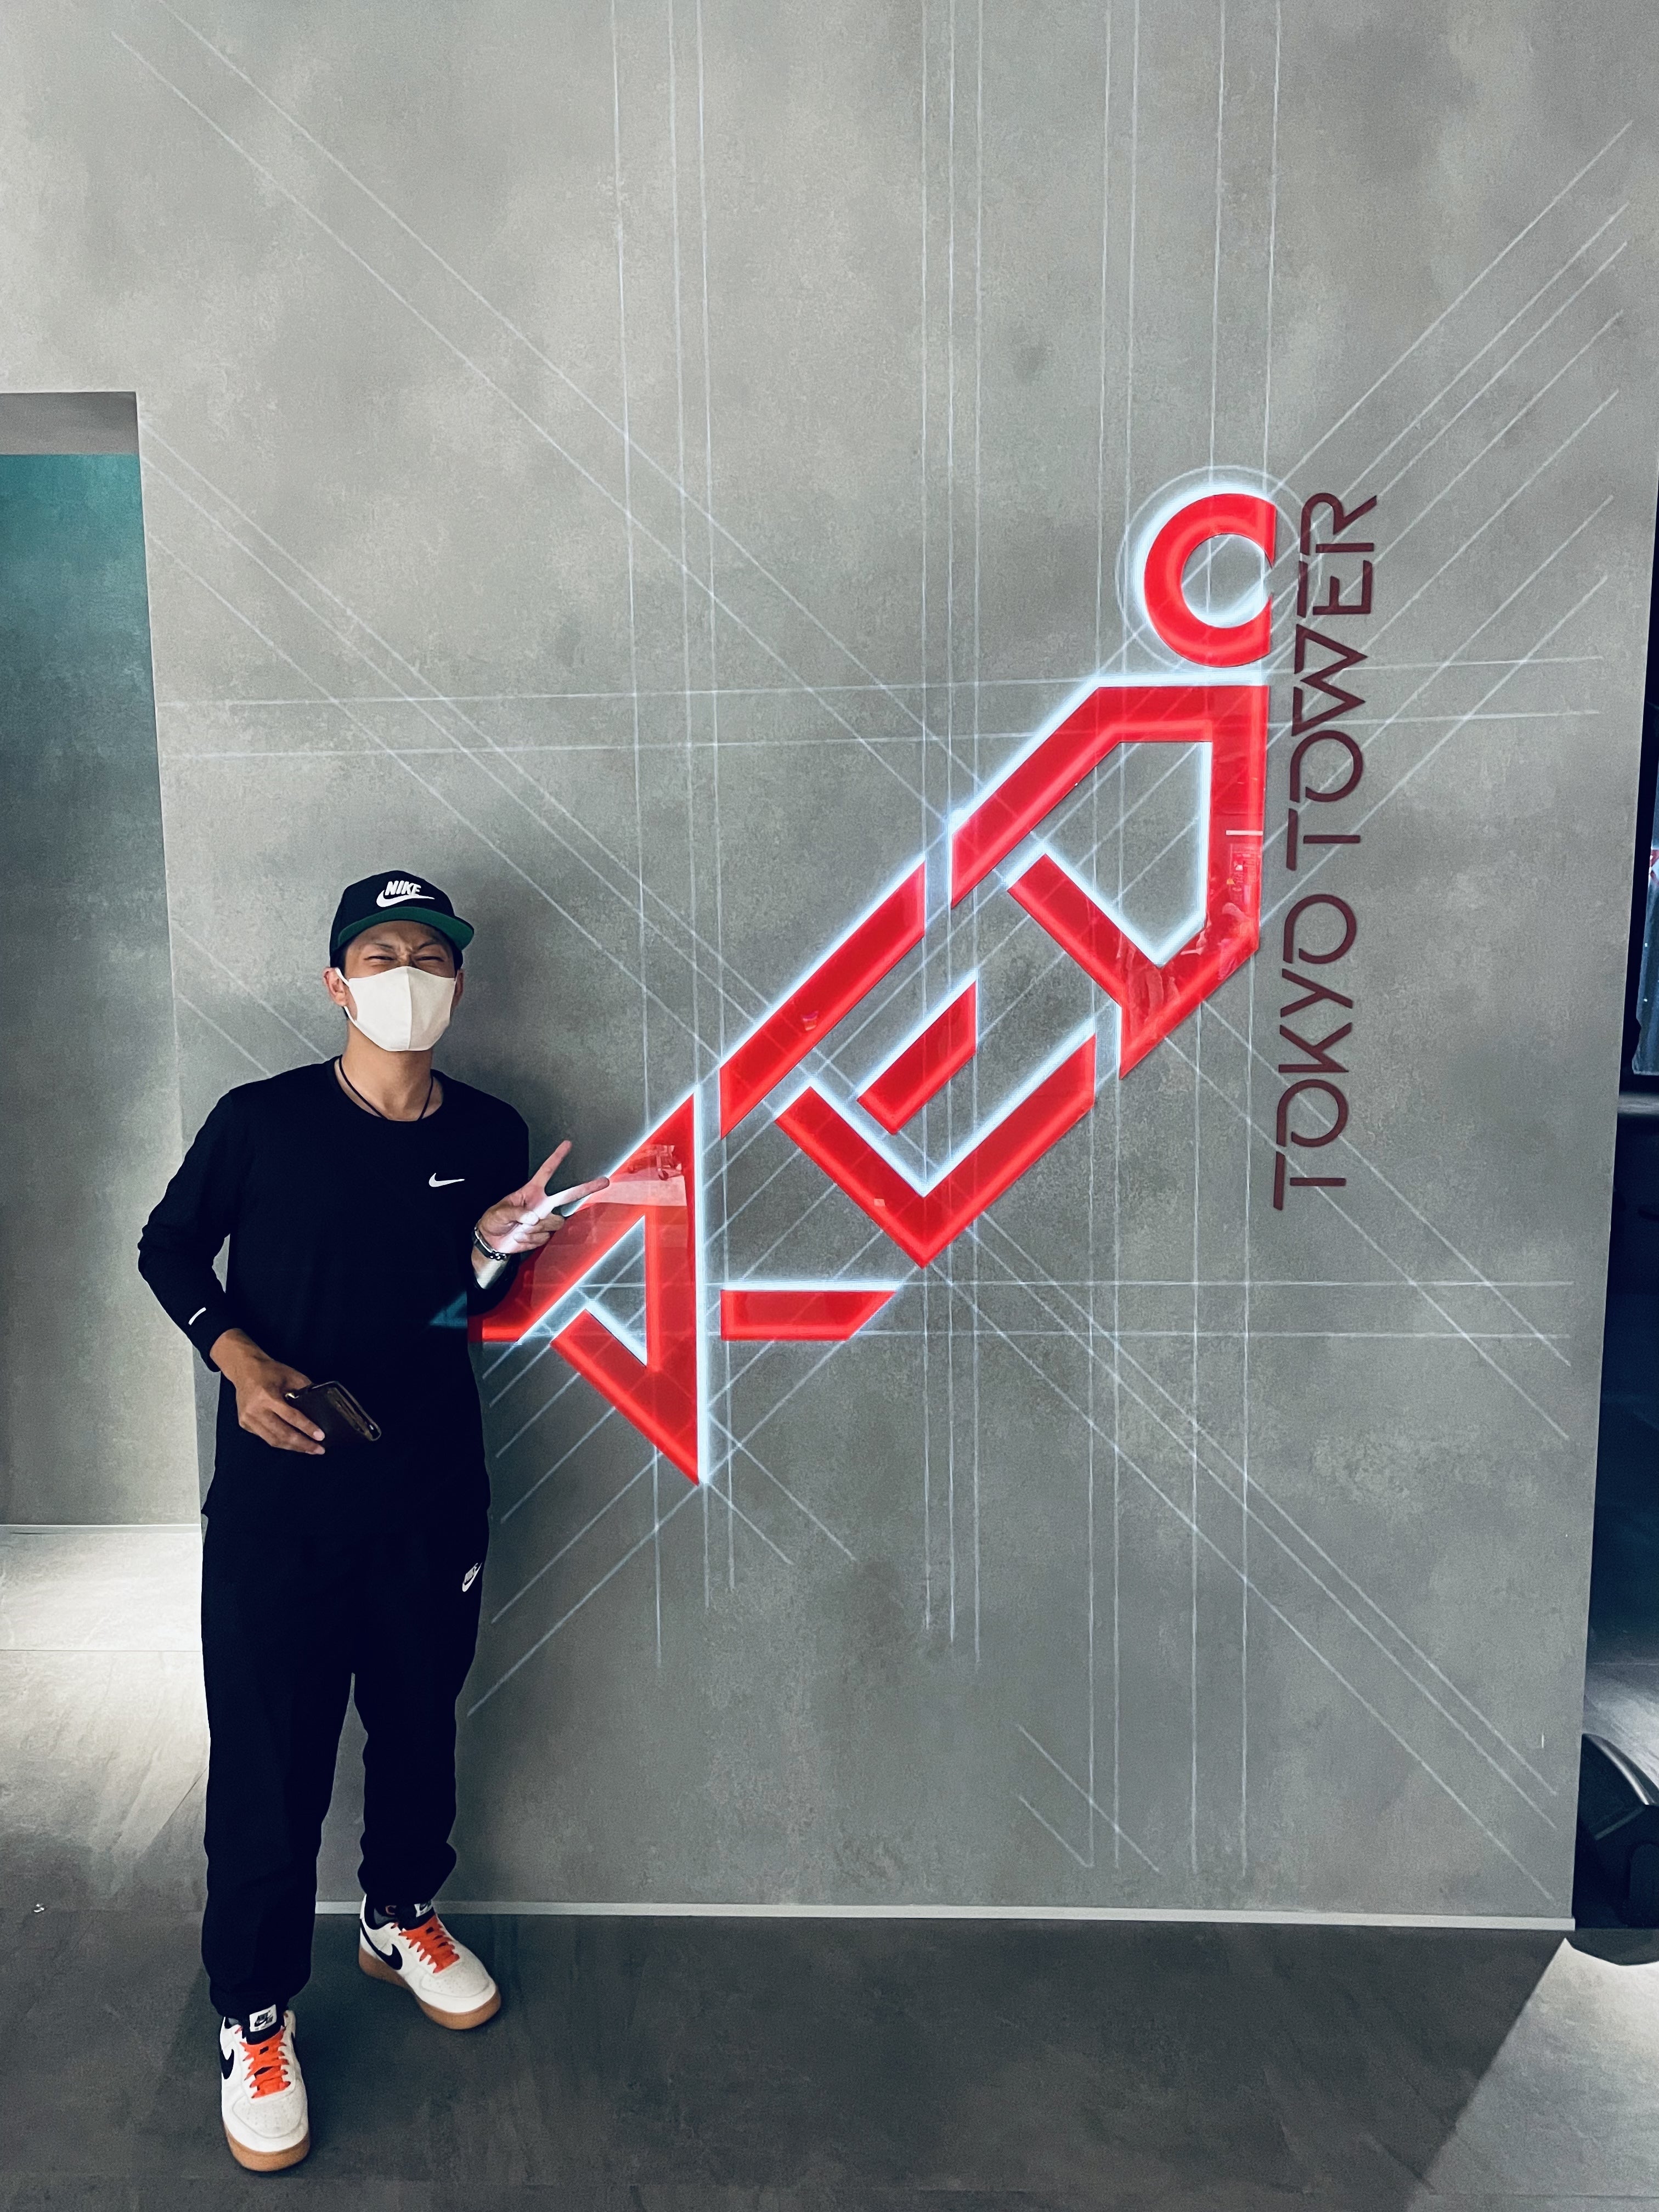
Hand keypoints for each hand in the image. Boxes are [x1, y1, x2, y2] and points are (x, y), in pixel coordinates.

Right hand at [209, 1329, 326, 1456]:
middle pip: (282, 1434)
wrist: (244, 1369)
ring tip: (308, 1449)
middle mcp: (256, 1410)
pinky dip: (280, 1442)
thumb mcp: (291, 1376)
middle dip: (302, 1444)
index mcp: (267, 1396)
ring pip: (273, 1440)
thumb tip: (321, 1406)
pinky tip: (292, 1443)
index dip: (307, 1428)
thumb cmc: (268, 1371)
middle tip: (318, 1450)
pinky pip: (265, 1437)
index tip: (320, 1436)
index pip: (291, 1417)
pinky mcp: (245, 1424)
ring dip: (292, 1447)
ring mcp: (248, 1419)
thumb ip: (306, 1390)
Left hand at [476, 1140, 609, 1258]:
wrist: (492, 1241)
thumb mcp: (500, 1212)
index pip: (546, 1171)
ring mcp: (544, 1219)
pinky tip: (521, 1237)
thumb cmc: (494, 1221)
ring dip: (537, 1228)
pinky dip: (531, 1239)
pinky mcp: (543, 1234)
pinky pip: (545, 1237)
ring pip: (556, 1222)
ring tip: (520, 1229)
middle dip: (586, 1188)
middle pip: (568, 1194)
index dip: (557, 1157)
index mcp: (531, 1192)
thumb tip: (534, 1218)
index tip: (567, 1145)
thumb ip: (517, 1212)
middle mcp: (542, 1204)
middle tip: (603, 1181)